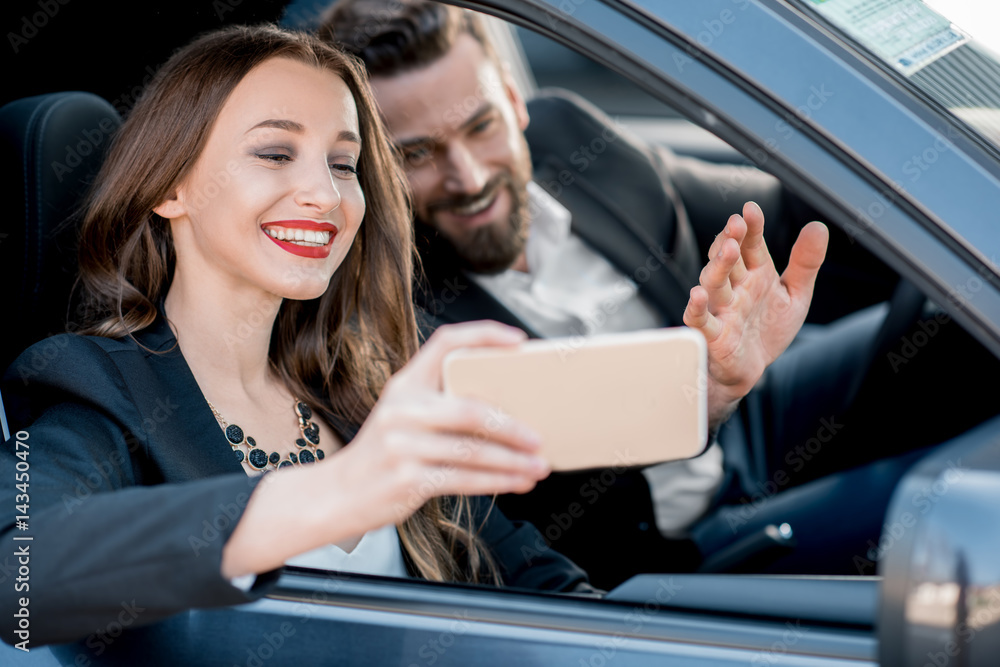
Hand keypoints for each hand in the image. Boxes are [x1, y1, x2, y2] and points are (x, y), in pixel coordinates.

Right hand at [331, 321, 549, 532]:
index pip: (445, 342)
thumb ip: (442, 405)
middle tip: (540, 438)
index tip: (519, 340)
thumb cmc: (384, 452)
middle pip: (470, 411)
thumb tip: (509, 410)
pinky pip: (465, 480)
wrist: (338, 494)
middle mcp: (403, 410)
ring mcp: (403, 446)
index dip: (484, 335)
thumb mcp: (403, 415)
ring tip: (539, 466)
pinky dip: (498, 482)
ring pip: (473, 451)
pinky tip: (518, 483)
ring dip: (513, 462)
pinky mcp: (408, 479)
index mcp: (405, 384)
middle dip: (512, 427)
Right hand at [683, 201, 828, 427]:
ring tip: (727, 250)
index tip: (751, 209)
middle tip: (736, 224)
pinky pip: (701, 320)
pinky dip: (697, 308)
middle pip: (728, 259)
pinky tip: (698, 295)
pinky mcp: (714, 335)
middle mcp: (736, 288)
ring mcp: (723, 310)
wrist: (752, 370)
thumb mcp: (794, 295)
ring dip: (718, 266)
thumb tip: (818, 226)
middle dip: (730, 240)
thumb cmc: (767, 330)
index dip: (751, 227)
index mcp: (755, 274)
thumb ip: (805, 262)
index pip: (751, 244)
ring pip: (714, 284)